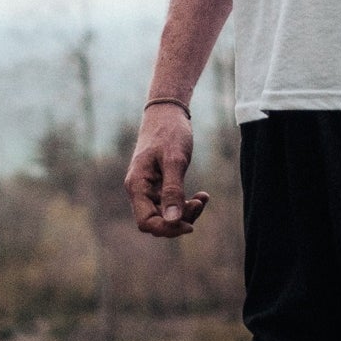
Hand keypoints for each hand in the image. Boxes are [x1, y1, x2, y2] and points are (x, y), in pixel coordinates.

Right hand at [125, 104, 210, 237]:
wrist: (168, 112)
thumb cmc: (169, 132)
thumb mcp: (174, 160)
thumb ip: (173, 191)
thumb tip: (173, 220)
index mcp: (137, 185)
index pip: (146, 222)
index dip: (167, 229)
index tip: (190, 225)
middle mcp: (140, 190)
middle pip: (157, 221)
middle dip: (180, 219)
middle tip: (200, 203)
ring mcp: (149, 188)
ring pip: (166, 214)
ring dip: (186, 211)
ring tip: (203, 197)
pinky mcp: (159, 185)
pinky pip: (171, 203)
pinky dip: (187, 202)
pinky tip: (202, 195)